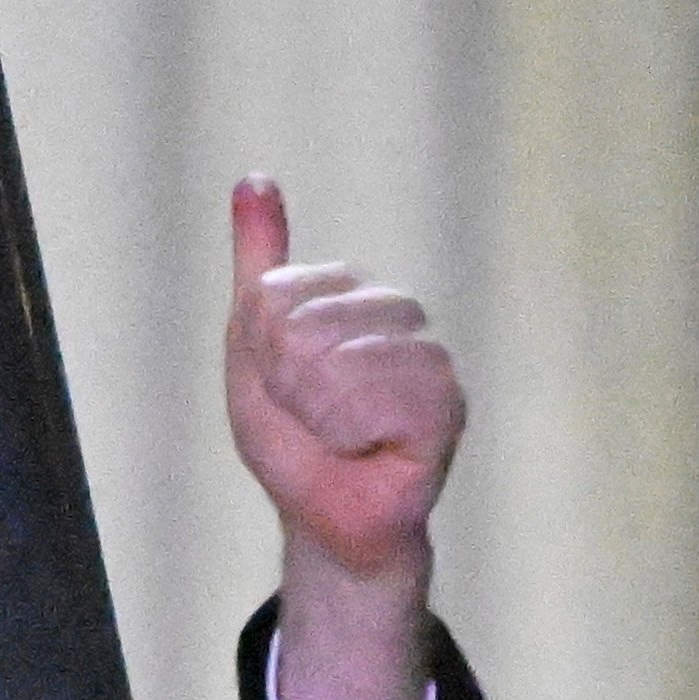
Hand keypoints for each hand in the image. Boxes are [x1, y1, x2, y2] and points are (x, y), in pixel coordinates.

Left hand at [225, 180, 460, 699]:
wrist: (328, 521)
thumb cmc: (293, 439)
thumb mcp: (250, 350)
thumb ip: (257, 267)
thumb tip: (252, 178)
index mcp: (346, 291)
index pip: (274, 296)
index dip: (259, 356)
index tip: (279, 388)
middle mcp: (395, 311)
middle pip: (304, 327)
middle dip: (288, 390)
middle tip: (311, 420)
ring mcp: (428, 354)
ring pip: (345, 362)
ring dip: (320, 416)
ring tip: (339, 437)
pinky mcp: (448, 403)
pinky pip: (387, 398)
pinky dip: (356, 432)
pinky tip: (368, 448)